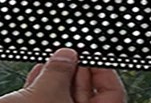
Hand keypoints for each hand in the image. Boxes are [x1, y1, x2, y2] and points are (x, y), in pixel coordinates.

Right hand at [0, 48, 125, 102]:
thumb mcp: (46, 92)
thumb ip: (60, 70)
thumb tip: (68, 55)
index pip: (112, 94)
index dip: (103, 70)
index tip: (91, 53)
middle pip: (89, 96)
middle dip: (77, 72)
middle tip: (69, 53)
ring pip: (66, 100)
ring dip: (59, 77)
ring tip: (52, 60)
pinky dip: (45, 88)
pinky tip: (38, 73)